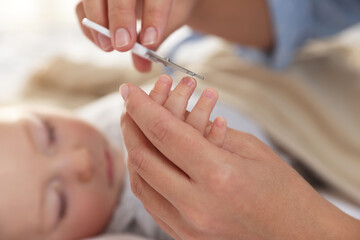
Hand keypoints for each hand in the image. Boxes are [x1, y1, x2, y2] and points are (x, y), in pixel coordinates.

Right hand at [75, 0, 195, 71]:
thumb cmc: (162, 6)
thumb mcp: (167, 21)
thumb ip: (155, 41)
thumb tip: (142, 66)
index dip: (153, 18)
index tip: (150, 42)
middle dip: (120, 18)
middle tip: (123, 46)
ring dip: (98, 23)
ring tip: (108, 47)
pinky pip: (82, 8)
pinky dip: (89, 28)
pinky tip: (102, 43)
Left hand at [120, 76, 359, 239]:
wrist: (297, 236)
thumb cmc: (283, 190)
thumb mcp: (251, 150)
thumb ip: (206, 132)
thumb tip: (173, 115)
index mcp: (220, 176)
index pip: (165, 134)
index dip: (142, 107)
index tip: (130, 90)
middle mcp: (197, 205)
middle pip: (143, 158)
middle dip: (131, 125)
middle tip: (130, 106)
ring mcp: (188, 226)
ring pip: (140, 182)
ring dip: (134, 150)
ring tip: (136, 127)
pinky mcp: (184, 236)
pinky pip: (151, 202)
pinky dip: (144, 175)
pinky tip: (148, 157)